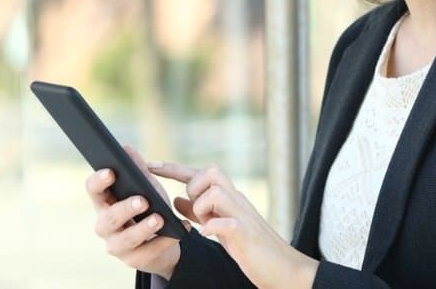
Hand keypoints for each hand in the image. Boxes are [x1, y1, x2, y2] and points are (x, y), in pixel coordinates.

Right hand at [85, 143, 191, 280]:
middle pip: (109, 217)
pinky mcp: (134, 260)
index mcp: (104, 202)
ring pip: (126, 239)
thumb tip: (126, 147)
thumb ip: (137, 169)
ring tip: (160, 218)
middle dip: (125, 208)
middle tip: (143, 200)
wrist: (163, 240)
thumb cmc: (149, 208)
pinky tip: (179, 230)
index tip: (111, 172)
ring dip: (144, 228)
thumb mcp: (146, 187)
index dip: (99, 181)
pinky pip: (148, 252)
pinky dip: (165, 240)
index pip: (93, 190)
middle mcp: (104, 225)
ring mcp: (117, 245)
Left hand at [148, 161, 317, 288]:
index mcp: (228, 198)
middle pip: (211, 172)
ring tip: (205, 225)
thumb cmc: (250, 247)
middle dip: (193, 186)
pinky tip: (207, 235)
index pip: (199, 174)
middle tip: (195, 210)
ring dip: (202, 207)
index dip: (174, 168)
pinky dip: (212, 227)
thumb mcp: (219, 226)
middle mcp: (237, 200)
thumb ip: (200, 212)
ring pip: (215, 192)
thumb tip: (176, 199)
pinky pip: (226, 223)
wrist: (284, 270)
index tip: (150, 166)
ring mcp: (243, 216)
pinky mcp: (246, 235)